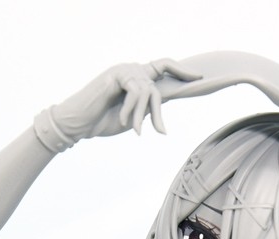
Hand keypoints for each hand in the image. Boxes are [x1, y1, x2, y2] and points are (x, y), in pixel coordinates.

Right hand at [51, 59, 200, 141]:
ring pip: (148, 92)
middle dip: (159, 110)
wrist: (79, 124)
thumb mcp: (132, 117)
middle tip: (161, 131)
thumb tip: (163, 105)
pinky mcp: (116, 75)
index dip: (181, 70)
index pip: (163, 67)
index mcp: (137, 79)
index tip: (198, 77)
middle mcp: (133, 70)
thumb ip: (147, 108)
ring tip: (134, 131)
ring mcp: (124, 70)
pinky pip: (136, 91)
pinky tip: (123, 121)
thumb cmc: (102, 121)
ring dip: (141, 116)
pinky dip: (132, 109)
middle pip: (158, 84)